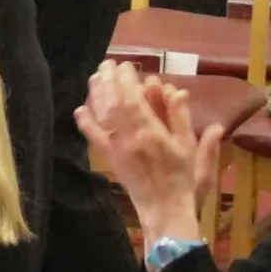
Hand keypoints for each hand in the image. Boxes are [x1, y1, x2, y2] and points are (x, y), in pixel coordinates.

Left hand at [75, 62, 220, 239]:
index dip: (126, 80)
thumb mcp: (189, 147)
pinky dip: (85, 122)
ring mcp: (116, 148)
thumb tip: (178, 91)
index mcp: (151, 133)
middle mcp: (129, 138)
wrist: (164, 208)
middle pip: (113, 102)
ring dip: (96, 93)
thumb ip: (181, 118)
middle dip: (109, 80)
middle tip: (108, 63)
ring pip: (101, 115)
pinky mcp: (108, 158)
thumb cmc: (182, 177)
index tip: (125, 66)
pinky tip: (81, 108)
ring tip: (96, 76)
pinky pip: (93, 137)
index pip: (133, 99)